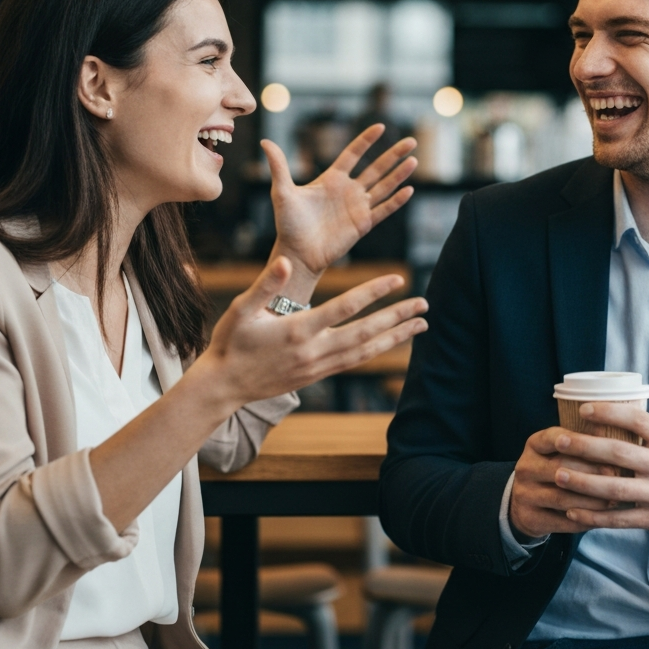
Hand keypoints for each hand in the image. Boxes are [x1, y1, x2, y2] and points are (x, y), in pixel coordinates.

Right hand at [191, 255, 427, 413]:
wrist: (223, 386)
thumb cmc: (230, 343)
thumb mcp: (240, 309)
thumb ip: (265, 284)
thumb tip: (284, 261)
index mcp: (298, 330)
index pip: (345, 307)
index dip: (373, 292)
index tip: (398, 279)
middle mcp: (314, 351)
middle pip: (366, 332)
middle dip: (397, 317)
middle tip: (425, 305)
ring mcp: (318, 366)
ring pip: (366, 351)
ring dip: (396, 337)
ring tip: (422, 324)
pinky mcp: (318, 375)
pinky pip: (355, 362)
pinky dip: (378, 351)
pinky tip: (395, 343)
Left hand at [263, 126, 416, 288]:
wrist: (296, 253)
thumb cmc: (288, 224)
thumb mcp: (283, 192)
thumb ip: (279, 166)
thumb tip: (265, 141)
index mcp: (332, 179)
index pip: (353, 154)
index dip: (366, 141)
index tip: (380, 127)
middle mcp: (348, 191)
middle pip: (377, 168)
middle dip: (394, 154)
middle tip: (411, 140)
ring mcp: (358, 207)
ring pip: (384, 186)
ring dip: (399, 174)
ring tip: (414, 160)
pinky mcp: (363, 224)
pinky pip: (383, 210)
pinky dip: (396, 201)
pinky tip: (409, 190)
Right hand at [509, 426, 619, 539]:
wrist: (526, 503)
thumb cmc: (555, 469)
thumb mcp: (561, 451)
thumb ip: (583, 442)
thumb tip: (617, 430)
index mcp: (534, 444)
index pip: (553, 437)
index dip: (576, 440)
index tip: (603, 445)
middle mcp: (525, 467)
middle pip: (559, 467)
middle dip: (591, 472)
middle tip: (617, 475)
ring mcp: (525, 494)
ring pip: (561, 497)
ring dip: (590, 500)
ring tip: (614, 499)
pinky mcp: (530, 517)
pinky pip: (561, 521)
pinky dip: (583, 519)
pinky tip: (601, 518)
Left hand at [551, 402, 648, 540]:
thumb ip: (645, 431)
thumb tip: (603, 412)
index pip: (637, 420)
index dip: (609, 412)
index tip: (582, 409)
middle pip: (620, 454)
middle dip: (585, 447)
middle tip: (559, 441)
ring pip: (615, 489)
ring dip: (583, 482)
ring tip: (558, 475)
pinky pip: (620, 519)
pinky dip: (594, 517)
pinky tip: (572, 511)